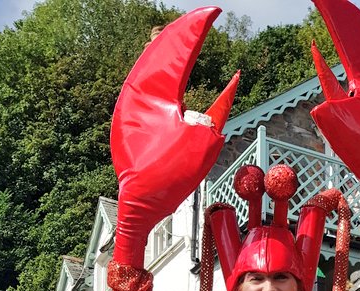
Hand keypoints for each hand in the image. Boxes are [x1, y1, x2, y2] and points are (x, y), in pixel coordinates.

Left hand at [110, 7, 238, 265]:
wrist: (138, 203)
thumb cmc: (169, 176)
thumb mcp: (204, 142)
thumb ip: (220, 109)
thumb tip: (233, 81)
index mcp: (155, 92)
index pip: (178, 48)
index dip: (197, 27)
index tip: (213, 12)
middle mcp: (136, 90)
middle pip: (160, 47)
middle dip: (181, 30)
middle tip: (201, 17)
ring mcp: (128, 101)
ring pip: (148, 59)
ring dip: (168, 43)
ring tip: (185, 30)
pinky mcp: (127, 113)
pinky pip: (142, 76)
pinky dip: (157, 63)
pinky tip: (165, 59)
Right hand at [310, 0, 359, 255]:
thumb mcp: (345, 130)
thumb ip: (328, 107)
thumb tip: (322, 101)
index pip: (351, 34)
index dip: (334, 12)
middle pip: (357, 37)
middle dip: (338, 17)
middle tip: (322, 1)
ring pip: (358, 54)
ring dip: (340, 35)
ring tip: (325, 15)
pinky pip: (356, 79)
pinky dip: (335, 67)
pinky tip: (318, 55)